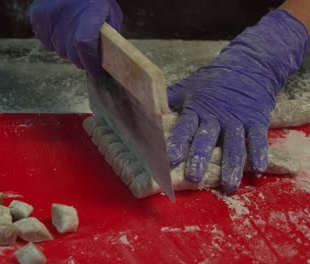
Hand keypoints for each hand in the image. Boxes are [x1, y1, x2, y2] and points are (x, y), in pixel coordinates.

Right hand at [30, 0, 122, 78]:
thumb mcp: (110, 13)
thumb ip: (109, 38)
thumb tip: (107, 64)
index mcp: (90, 13)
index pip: (85, 45)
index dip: (91, 64)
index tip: (97, 73)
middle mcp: (67, 16)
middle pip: (72, 54)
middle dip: (81, 59)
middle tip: (87, 51)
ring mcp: (49, 17)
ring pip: (60, 50)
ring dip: (68, 48)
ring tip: (74, 32)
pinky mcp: (38, 18)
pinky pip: (48, 43)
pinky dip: (55, 41)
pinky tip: (62, 27)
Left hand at [166, 10, 308, 192]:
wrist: (249, 65)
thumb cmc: (214, 78)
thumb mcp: (189, 86)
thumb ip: (171, 99)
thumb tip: (148, 109)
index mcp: (197, 109)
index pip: (185, 128)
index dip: (177, 143)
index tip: (170, 159)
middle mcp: (216, 116)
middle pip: (207, 139)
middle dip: (200, 158)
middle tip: (194, 177)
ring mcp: (238, 119)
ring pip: (234, 145)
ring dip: (231, 166)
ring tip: (229, 186)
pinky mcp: (257, 120)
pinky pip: (258, 139)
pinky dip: (259, 154)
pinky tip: (258, 170)